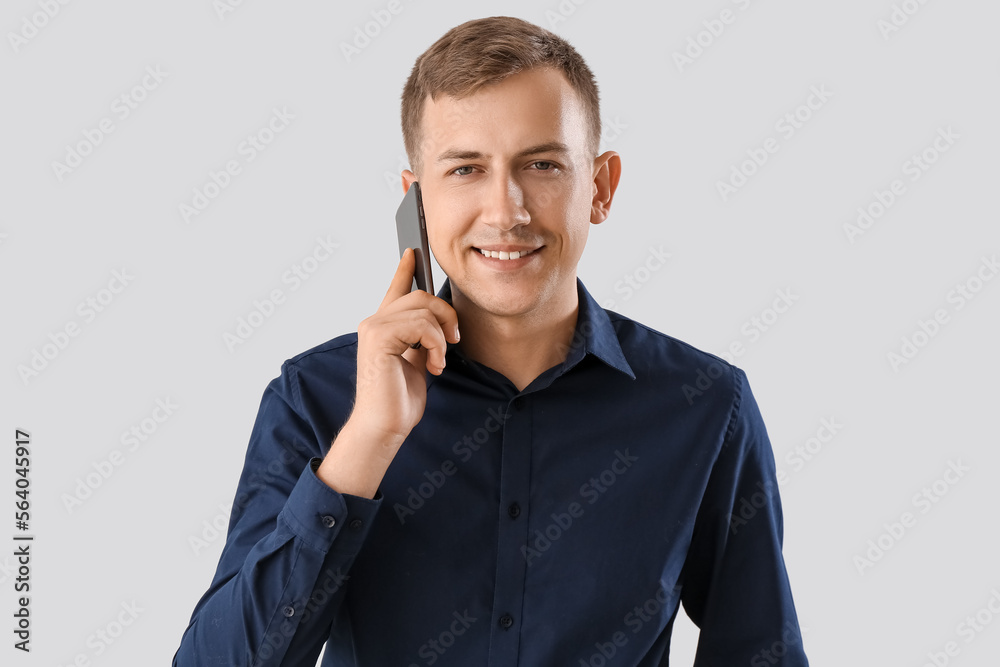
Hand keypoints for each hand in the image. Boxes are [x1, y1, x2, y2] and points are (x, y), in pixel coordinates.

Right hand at [318, 248, 458, 496]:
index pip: (395, 289)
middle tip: (453, 340)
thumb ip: (422, 338)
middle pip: (421, 296)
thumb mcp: (417, 361)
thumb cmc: (399, 400)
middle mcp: (374, 322)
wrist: (385, 425)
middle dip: (446, 315)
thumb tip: (437, 322)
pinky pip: (422, 325)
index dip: (405, 269)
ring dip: (442, 336)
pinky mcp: (378, 337)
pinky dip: (436, 345)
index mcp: (383, 327)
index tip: (413, 251)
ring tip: (439, 360)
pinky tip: (434, 365)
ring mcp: (374, 328)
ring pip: (424, 309)